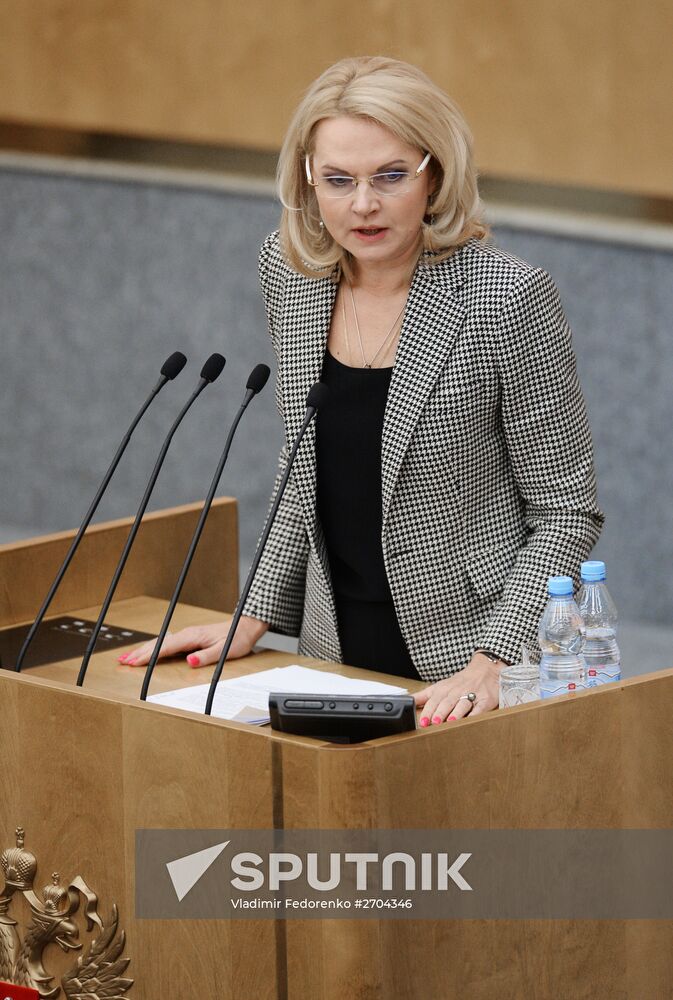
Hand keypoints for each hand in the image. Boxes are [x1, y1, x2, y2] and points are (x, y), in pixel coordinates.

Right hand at [117, 615, 268, 668]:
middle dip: (139, 653)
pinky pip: (166, 643)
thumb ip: (207, 656)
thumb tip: (190, 661)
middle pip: (158, 644)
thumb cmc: (237, 639)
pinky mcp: (189, 638)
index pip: (166, 647)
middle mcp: (187, 634)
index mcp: (192, 636)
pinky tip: (147, 652)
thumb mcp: (225, 650)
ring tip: (126, 658)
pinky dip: (153, 648)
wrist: (244, 627)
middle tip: (122, 662)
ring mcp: (187, 635)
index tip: (134, 663)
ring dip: (143, 650)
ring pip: (160, 642)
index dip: (149, 656)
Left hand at [414, 652, 502, 724]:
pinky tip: (470, 721)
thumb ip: (422, 696)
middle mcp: (456, 692)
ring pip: (462, 704)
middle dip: (439, 712)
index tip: (422, 721)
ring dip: (456, 713)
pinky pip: (479, 708)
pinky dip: (474, 715)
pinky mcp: (484, 700)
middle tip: (434, 723)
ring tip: (450, 721)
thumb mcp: (438, 687)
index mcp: (443, 689)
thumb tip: (406, 702)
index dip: (427, 711)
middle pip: (446, 702)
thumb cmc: (459, 682)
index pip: (433, 700)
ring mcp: (471, 695)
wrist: (484, 669)